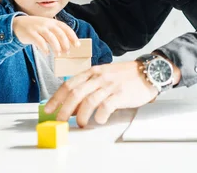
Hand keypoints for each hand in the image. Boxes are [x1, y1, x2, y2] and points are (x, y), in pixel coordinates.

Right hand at [12, 15, 79, 55]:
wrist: (17, 24)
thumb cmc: (36, 28)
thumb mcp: (47, 28)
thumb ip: (56, 34)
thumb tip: (68, 45)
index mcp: (53, 22)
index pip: (66, 28)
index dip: (72, 37)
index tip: (77, 45)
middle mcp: (47, 23)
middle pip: (59, 33)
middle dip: (65, 43)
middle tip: (67, 52)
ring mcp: (38, 28)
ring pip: (50, 37)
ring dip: (56, 46)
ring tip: (58, 54)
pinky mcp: (31, 33)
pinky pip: (39, 41)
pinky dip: (44, 48)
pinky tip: (47, 54)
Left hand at [44, 61, 158, 127]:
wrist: (148, 72)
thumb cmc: (125, 76)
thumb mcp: (104, 76)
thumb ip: (89, 87)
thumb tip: (73, 107)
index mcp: (93, 72)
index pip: (69, 84)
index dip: (56, 98)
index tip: (48, 109)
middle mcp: (99, 77)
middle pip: (75, 93)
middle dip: (64, 109)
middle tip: (60, 120)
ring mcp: (110, 85)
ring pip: (88, 101)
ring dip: (82, 116)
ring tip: (81, 124)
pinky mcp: (121, 94)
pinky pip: (106, 107)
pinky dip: (100, 116)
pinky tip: (100, 120)